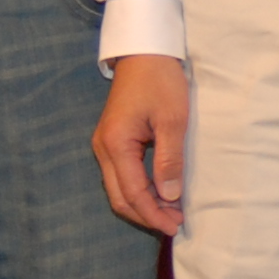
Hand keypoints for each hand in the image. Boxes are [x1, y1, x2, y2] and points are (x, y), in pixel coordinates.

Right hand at [94, 56, 191, 235]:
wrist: (144, 52)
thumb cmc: (160, 81)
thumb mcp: (172, 120)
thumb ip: (169, 160)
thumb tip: (169, 196)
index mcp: (115, 144)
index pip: (132, 193)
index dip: (154, 214)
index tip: (176, 226)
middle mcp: (103, 148)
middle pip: (120, 198)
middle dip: (146, 215)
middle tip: (175, 224)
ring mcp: (104, 145)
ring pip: (119, 189)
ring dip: (143, 204)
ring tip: (171, 211)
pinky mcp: (111, 141)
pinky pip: (121, 176)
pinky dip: (139, 190)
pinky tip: (160, 192)